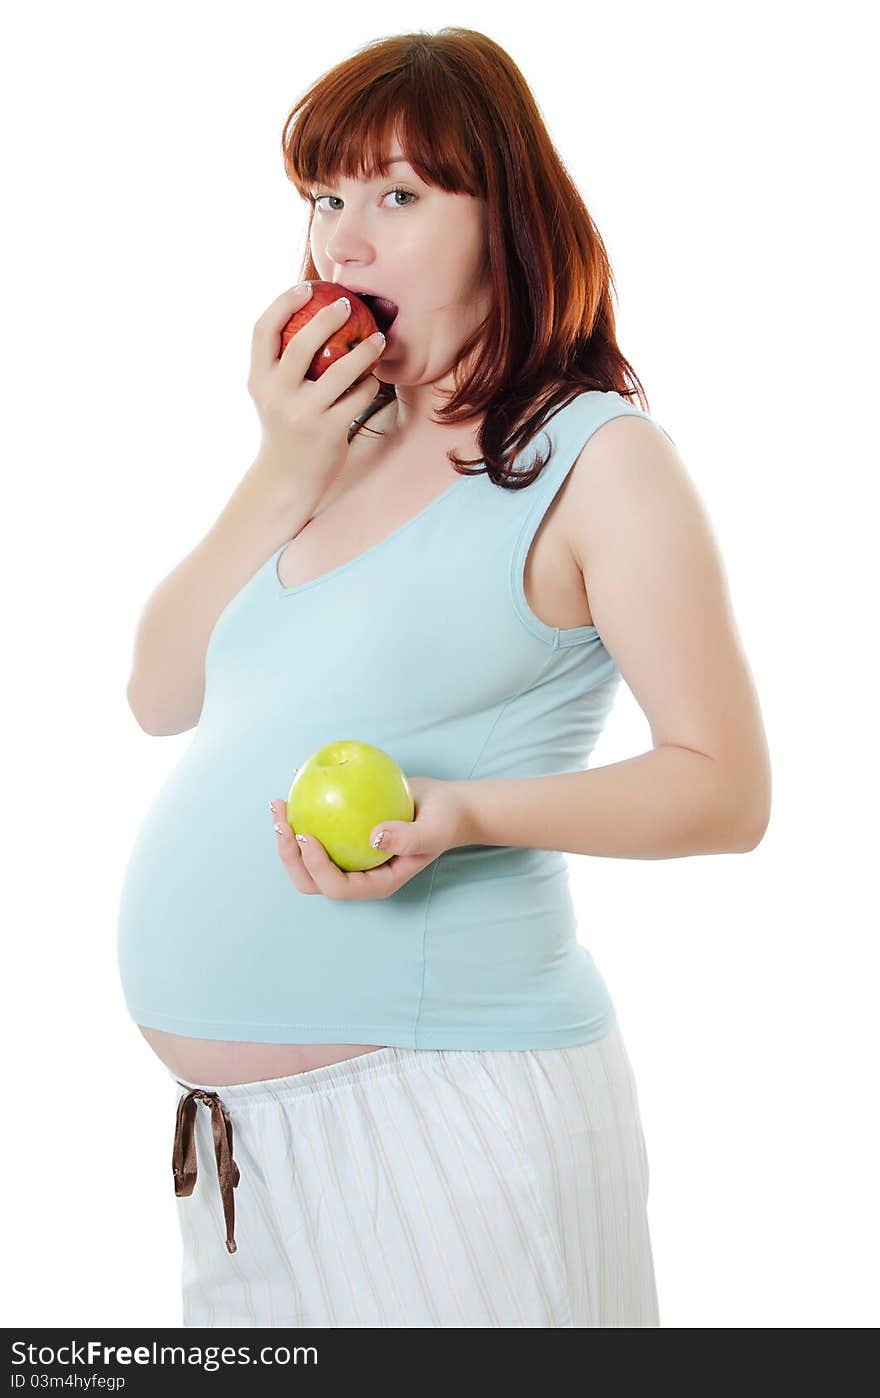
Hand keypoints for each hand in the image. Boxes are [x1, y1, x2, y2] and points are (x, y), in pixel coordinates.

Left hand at [268, 776, 467, 899]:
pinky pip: (316, 830)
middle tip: (281, 821)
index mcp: (375, 882)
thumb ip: (408, 838)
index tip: (307, 835)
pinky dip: (300, 813)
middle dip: (289, 855)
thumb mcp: (433, 830)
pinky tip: (293, 785)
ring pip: (305, 858)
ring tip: (278, 803)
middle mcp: (357, 875)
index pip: (337, 886)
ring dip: (286, 835)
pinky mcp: (343, 837)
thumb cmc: (443, 821)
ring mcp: (348, 857)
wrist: (446, 806)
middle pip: (311, 880)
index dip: (315, 867)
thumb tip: (374, 837)